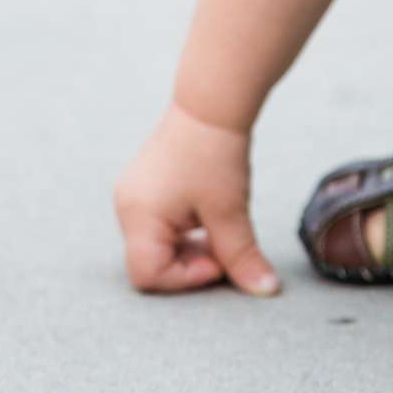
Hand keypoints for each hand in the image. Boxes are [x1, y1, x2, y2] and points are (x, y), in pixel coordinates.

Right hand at [113, 101, 280, 296]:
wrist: (213, 102)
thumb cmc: (216, 153)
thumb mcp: (230, 210)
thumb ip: (241, 257)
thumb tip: (265, 290)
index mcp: (138, 215)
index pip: (148, 275)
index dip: (186, 278)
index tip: (219, 260)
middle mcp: (127, 208)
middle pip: (152, 263)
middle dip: (192, 263)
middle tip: (224, 247)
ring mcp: (134, 196)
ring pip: (158, 246)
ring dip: (190, 247)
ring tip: (219, 228)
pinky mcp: (146, 188)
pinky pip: (160, 226)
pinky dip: (185, 232)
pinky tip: (209, 216)